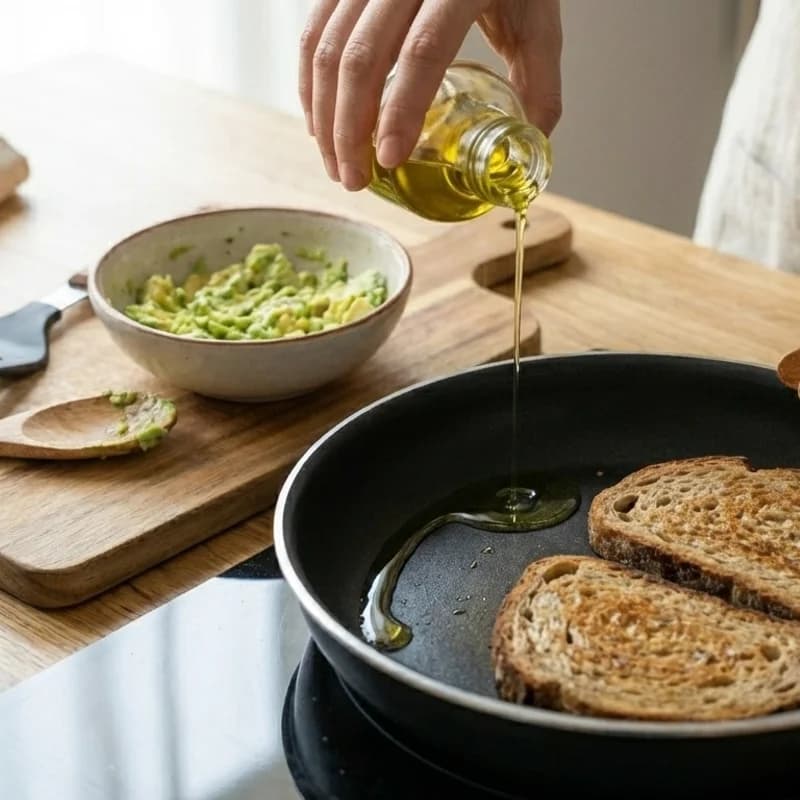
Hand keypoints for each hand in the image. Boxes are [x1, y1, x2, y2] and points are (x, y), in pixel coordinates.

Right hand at [299, 0, 562, 191]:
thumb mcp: (537, 22)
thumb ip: (539, 84)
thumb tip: (528, 148)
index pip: (422, 51)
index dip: (401, 110)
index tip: (389, 160)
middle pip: (361, 57)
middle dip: (349, 129)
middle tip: (355, 180)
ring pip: (327, 48)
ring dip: (324, 116)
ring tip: (337, 164)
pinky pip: (312, 33)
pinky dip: (310, 85)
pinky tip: (320, 124)